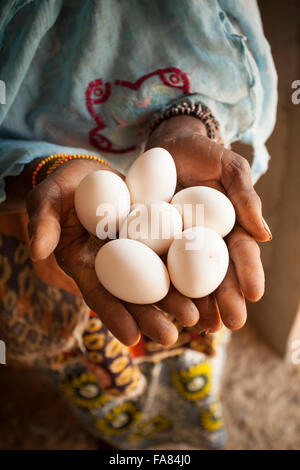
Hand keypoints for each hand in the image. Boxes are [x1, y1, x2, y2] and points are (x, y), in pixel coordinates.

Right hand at [26, 158, 199, 346]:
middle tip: (173, 335)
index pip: (98, 294)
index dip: (113, 315)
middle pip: (133, 295)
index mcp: (86, 263)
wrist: (87, 172)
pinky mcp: (154, 234)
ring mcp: (136, 250)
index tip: (132, 338)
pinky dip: (188, 268)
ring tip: (198, 317)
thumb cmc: (61, 187)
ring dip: (176, 300)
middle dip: (152, 316)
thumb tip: (38, 251)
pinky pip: (172, 251)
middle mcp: (114, 264)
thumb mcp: (46, 199)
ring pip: (157, 280)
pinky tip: (207, 283)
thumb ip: (43, 222)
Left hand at [146, 115, 271, 331]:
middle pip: (216, 276)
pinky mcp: (150, 243)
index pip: (241, 255)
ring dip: (197, 305)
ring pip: (188, 280)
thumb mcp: (229, 168)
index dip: (249, 274)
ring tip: (201, 328)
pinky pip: (153, 265)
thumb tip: (265, 234)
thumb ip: (245, 197)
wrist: (168, 145)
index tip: (254, 294)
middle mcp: (203, 243)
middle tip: (229, 324)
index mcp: (228, 229)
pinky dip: (160, 287)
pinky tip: (162, 306)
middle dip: (225, 300)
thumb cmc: (204, 154)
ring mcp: (176, 245)